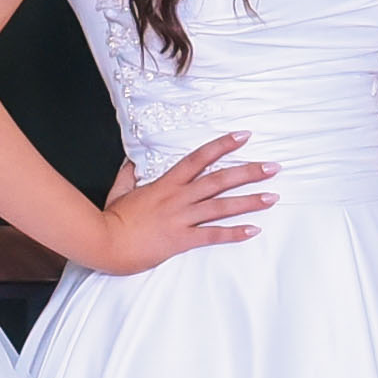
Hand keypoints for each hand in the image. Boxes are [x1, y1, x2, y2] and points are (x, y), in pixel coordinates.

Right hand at [87, 134, 272, 273]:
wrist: (104, 241)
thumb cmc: (112, 217)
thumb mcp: (121, 189)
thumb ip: (130, 173)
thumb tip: (133, 161)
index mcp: (166, 183)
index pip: (199, 157)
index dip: (223, 145)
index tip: (244, 136)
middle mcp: (179, 197)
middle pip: (220, 180)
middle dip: (249, 172)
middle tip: (273, 167)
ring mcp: (182, 218)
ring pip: (222, 206)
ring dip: (250, 201)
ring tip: (272, 196)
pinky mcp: (182, 240)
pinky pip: (213, 235)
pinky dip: (234, 233)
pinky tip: (253, 230)